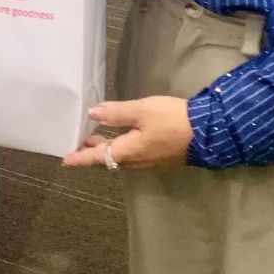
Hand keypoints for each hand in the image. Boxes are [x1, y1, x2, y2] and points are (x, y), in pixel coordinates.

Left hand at [62, 96, 193, 170]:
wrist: (208, 133)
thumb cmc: (172, 120)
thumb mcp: (142, 110)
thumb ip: (116, 113)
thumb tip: (92, 115)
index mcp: (128, 152)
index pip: (97, 158)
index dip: (80, 158)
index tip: (64, 161)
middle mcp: (136, 162)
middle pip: (108, 160)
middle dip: (92, 153)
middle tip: (77, 144)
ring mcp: (150, 162)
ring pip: (121, 158)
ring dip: (106, 149)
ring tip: (94, 137)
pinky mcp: (160, 159)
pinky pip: (133, 156)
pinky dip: (121, 148)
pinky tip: (121, 137)